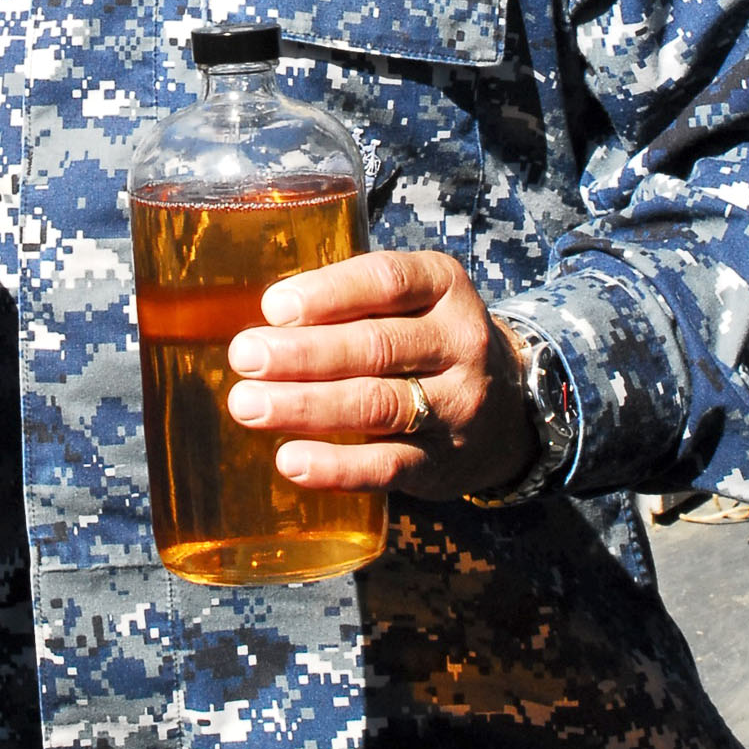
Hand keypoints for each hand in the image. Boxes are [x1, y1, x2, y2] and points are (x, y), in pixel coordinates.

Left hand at [225, 248, 536, 499]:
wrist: (504, 408)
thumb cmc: (424, 338)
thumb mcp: (409, 300)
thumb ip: (349, 300)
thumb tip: (260, 320)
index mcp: (443, 285)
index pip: (386, 281)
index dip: (328, 293)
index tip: (273, 306)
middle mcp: (460, 342)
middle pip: (376, 345)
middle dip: (302, 353)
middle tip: (244, 356)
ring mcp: (457, 406)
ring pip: (378, 404)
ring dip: (307, 406)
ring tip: (248, 405)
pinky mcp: (443, 463)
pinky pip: (387, 466)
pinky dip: (336, 467)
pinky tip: (290, 461)